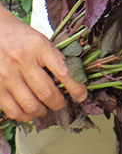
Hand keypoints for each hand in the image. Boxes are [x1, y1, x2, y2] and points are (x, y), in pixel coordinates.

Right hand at [0, 7, 86, 121]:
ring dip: (43, 111)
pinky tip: (30, 112)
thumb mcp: (42, 41)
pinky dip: (25, 116)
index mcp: (39, 47)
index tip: (82, 96)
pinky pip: (12, 110)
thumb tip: (74, 80)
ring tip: (46, 108)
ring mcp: (6, 76)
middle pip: (46, 92)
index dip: (75, 88)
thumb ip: (56, 59)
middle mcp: (22, 62)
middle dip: (58, 103)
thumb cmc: (22, 38)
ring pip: (30, 105)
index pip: (63, 72)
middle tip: (61, 103)